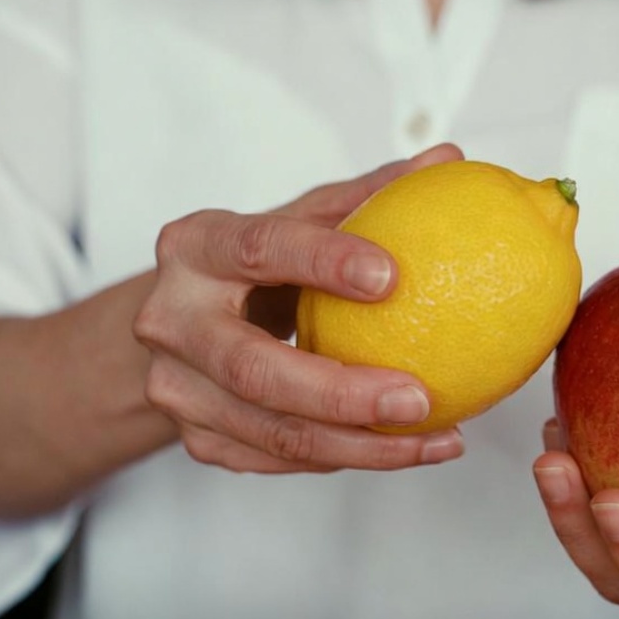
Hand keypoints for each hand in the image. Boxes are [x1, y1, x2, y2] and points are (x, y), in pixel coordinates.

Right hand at [133, 144, 466, 473]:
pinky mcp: (195, 436)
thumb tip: (447, 159)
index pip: (257, 248)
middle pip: (252, 367)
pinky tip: (406, 448)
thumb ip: (367, 196)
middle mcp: (170, 318)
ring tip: (438, 438)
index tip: (391, 275)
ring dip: (361, 445)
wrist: (183, 320)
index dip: (321, 260)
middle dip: (340, 393)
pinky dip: (345, 457)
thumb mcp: (299, 220)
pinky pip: (277, 458)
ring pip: (270, 430)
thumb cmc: (253, 263)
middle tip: (419, 398)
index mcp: (195, 246)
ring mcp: (176, 386)